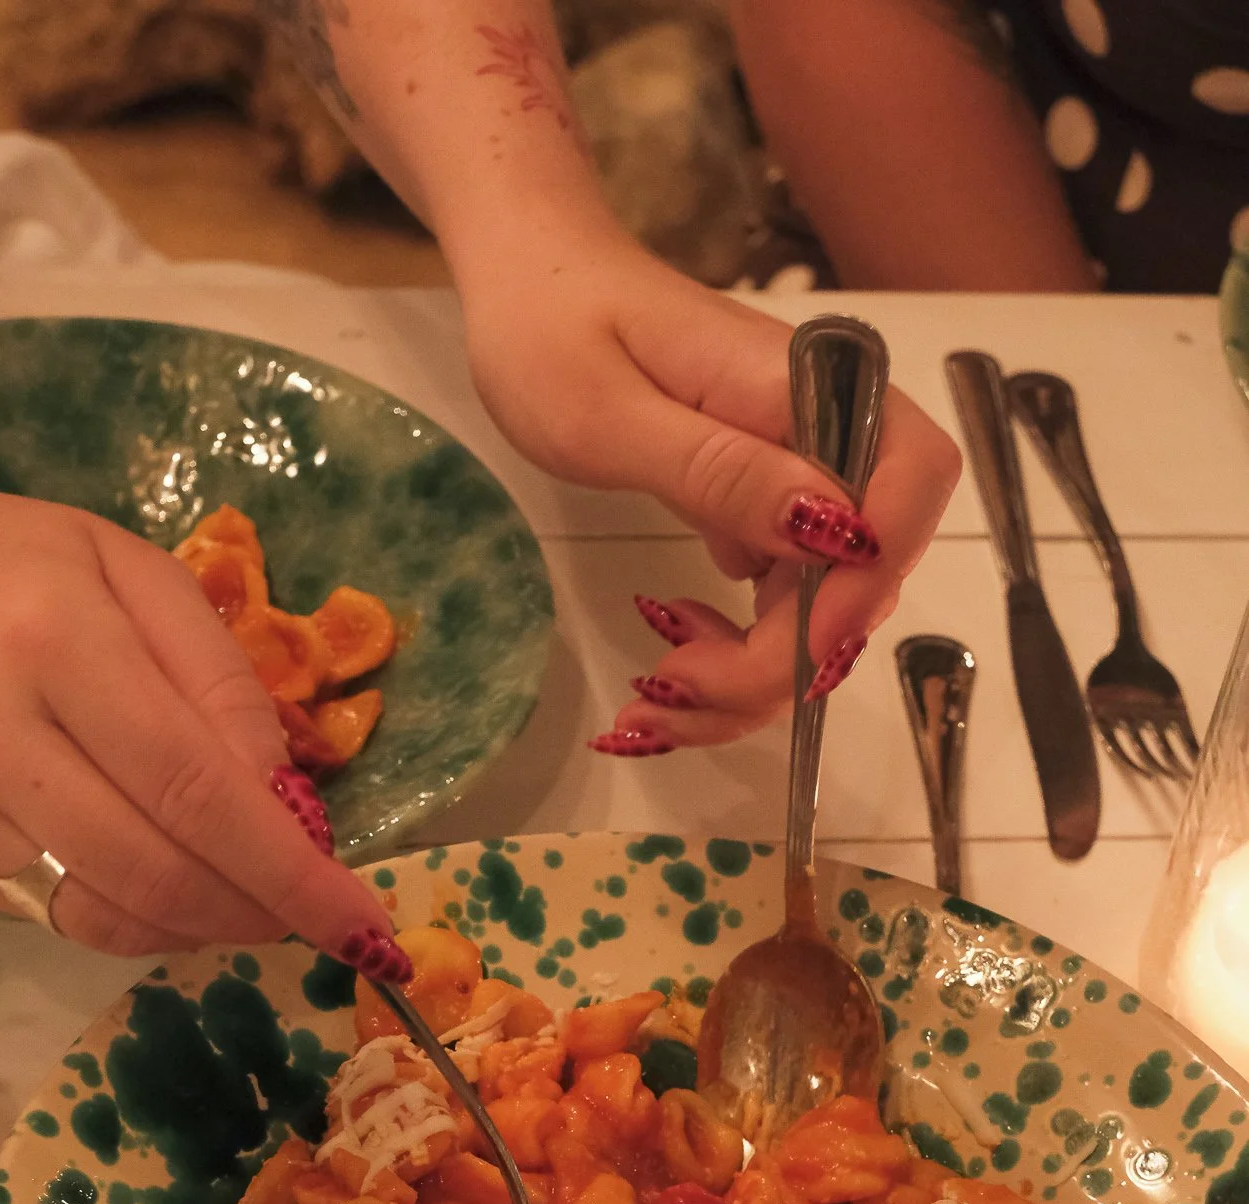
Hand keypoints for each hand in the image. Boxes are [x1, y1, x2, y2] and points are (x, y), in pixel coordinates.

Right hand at [0, 465, 409, 972]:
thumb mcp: (122, 566)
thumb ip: (215, 673)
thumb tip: (286, 792)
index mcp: (55, 640)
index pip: (197, 785)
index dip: (288, 868)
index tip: (360, 919)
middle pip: (158, 869)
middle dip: (258, 911)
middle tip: (315, 915)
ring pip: (109, 915)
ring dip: (203, 927)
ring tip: (251, 902)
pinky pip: (60, 919)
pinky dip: (137, 921)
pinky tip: (171, 890)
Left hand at [454, 222, 960, 748]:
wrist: (526, 281)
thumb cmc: (550, 334)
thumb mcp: (612, 416)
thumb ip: (722, 472)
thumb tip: (834, 525)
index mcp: (801, 390)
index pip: (906, 487)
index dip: (866, 585)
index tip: (784, 650)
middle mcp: (822, 432)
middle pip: (867, 571)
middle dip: (787, 658)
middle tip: (672, 686)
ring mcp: (796, 472)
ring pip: (825, 604)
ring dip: (757, 675)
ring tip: (655, 694)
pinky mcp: (764, 502)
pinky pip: (781, 597)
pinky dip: (737, 651)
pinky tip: (673, 656)